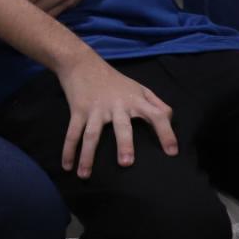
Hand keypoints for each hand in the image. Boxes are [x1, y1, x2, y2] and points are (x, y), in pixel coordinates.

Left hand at [13, 0, 109, 15]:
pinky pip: (55, 16)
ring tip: (22, 11)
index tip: (5, 0)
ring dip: (32, 16)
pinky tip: (36, 11)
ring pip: (44, 17)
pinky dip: (44, 16)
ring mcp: (68, 2)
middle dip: (21, 11)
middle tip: (10, 8)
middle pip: (34, 11)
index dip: (13, 2)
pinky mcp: (73, 5)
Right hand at [55, 57, 177, 178]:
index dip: (166, 132)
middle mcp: (116, 105)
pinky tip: (67, 166)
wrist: (81, 63)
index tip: (171, 152)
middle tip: (126, 164)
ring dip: (88, 155)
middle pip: (122, 126)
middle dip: (124, 144)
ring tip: (85, 175)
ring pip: (92, 135)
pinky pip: (72, 133)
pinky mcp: (78, 110)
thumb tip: (170, 119)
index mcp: (135, 100)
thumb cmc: (114, 80)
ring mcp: (95, 109)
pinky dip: (68, 150)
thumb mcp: (139, 88)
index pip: (156, 115)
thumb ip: (157, 103)